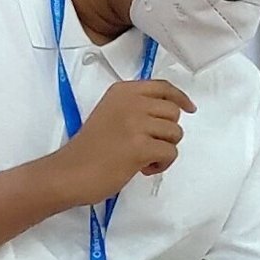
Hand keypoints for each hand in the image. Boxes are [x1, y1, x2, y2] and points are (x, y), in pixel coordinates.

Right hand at [51, 79, 195, 207]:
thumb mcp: (110, 113)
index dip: (180, 98)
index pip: (163, 87)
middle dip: (166, 132)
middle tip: (147, 145)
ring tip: (142, 158)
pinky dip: (162, 164)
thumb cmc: (89, 148)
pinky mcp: (140, 147)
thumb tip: (167, 112)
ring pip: (175, 133)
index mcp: (123, 91)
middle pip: (173, 112)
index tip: (189, 108)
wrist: (69, 172)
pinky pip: (171, 152)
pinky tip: (143, 168)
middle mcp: (131, 102)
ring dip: (163, 149)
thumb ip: (135, 108)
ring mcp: (136, 124)